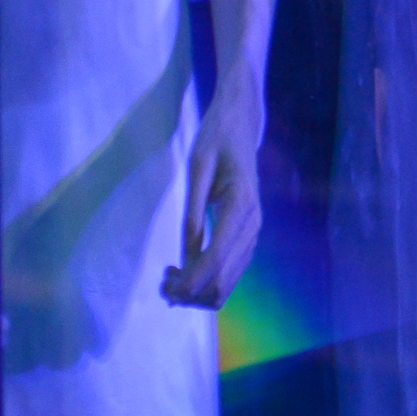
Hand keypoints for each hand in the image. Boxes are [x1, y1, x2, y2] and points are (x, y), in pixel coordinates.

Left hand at [162, 87, 265, 308]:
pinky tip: (185, 269)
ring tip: (170, 277)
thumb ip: (192, 213)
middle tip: (163, 282)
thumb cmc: (216, 139)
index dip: (190, 281)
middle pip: (223, 279)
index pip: (216, 259)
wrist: (241, 124)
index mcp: (241, 206)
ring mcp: (253, 231)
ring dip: (198, 290)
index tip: (166, 290)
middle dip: (191, 291)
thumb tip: (185, 257)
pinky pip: (230, 271)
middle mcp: (253, 224)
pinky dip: (206, 280)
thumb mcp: (197, 169)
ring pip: (228, 282)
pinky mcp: (247, 234)